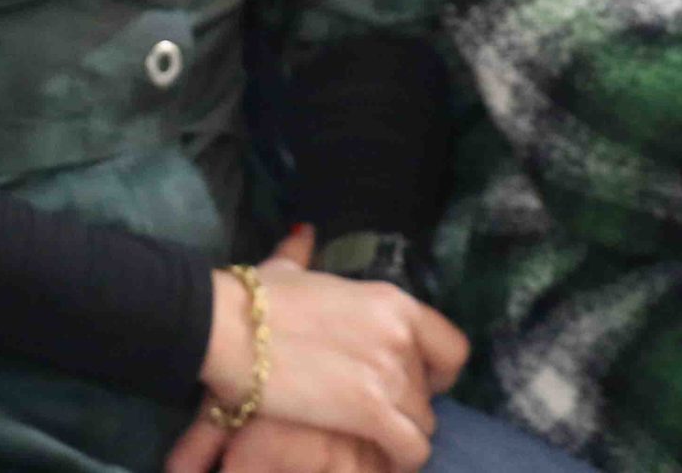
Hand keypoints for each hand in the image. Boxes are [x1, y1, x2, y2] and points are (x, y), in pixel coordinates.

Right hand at [200, 227, 466, 469]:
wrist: (229, 327)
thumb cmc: (255, 298)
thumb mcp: (289, 269)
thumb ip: (304, 254)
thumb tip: (304, 231)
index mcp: (391, 302)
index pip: (452, 349)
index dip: (436, 371)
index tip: (414, 380)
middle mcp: (401, 337)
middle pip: (429, 390)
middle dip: (406, 404)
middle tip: (373, 410)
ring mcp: (389, 374)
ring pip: (423, 422)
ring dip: (399, 432)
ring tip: (371, 437)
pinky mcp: (370, 411)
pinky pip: (411, 450)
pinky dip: (399, 459)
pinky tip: (380, 458)